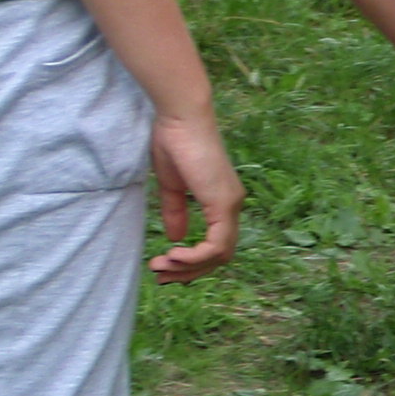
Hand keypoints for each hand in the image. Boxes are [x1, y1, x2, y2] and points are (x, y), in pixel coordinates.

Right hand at [149, 108, 242, 280]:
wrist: (181, 119)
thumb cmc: (175, 144)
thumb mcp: (172, 186)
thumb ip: (177, 212)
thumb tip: (176, 238)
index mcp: (223, 201)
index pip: (217, 245)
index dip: (193, 262)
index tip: (165, 266)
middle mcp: (233, 205)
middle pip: (220, 256)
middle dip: (189, 272)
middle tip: (161, 276)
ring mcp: (231, 204)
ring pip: (220, 255)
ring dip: (189, 267)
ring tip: (161, 266)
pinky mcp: (223, 202)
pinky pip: (216, 244)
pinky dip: (195, 256)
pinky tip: (174, 253)